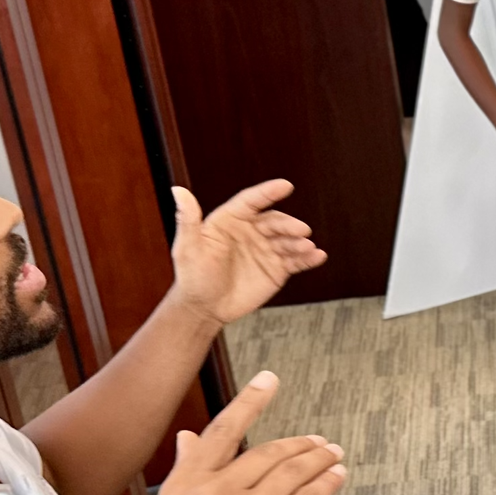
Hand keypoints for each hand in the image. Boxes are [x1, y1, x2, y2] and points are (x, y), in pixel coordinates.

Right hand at [142, 372, 347, 494]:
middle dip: (301, 444)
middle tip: (320, 441)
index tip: (271, 379)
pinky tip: (337, 477)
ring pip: (294, 473)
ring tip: (334, 455)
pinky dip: (328, 484)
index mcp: (188, 484)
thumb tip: (188, 437)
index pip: (224, 431)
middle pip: (269, 453)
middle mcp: (217, 493)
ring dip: (320, 459)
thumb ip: (187, 473)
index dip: (250, 402)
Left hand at [169, 181, 326, 325]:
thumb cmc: (192, 276)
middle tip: (301, 230)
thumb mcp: (188, 247)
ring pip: (287, 240)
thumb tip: (178, 190)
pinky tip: (318, 256)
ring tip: (308, 246)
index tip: (285, 186)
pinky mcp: (276, 269)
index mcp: (230, 221)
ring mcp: (265, 250)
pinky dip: (308, 258)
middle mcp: (251, 232)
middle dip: (289, 224)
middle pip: (274, 222)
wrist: (204, 308)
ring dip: (300, 242)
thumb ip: (187, 219)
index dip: (268, 193)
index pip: (251, 202)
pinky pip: (295, 261)